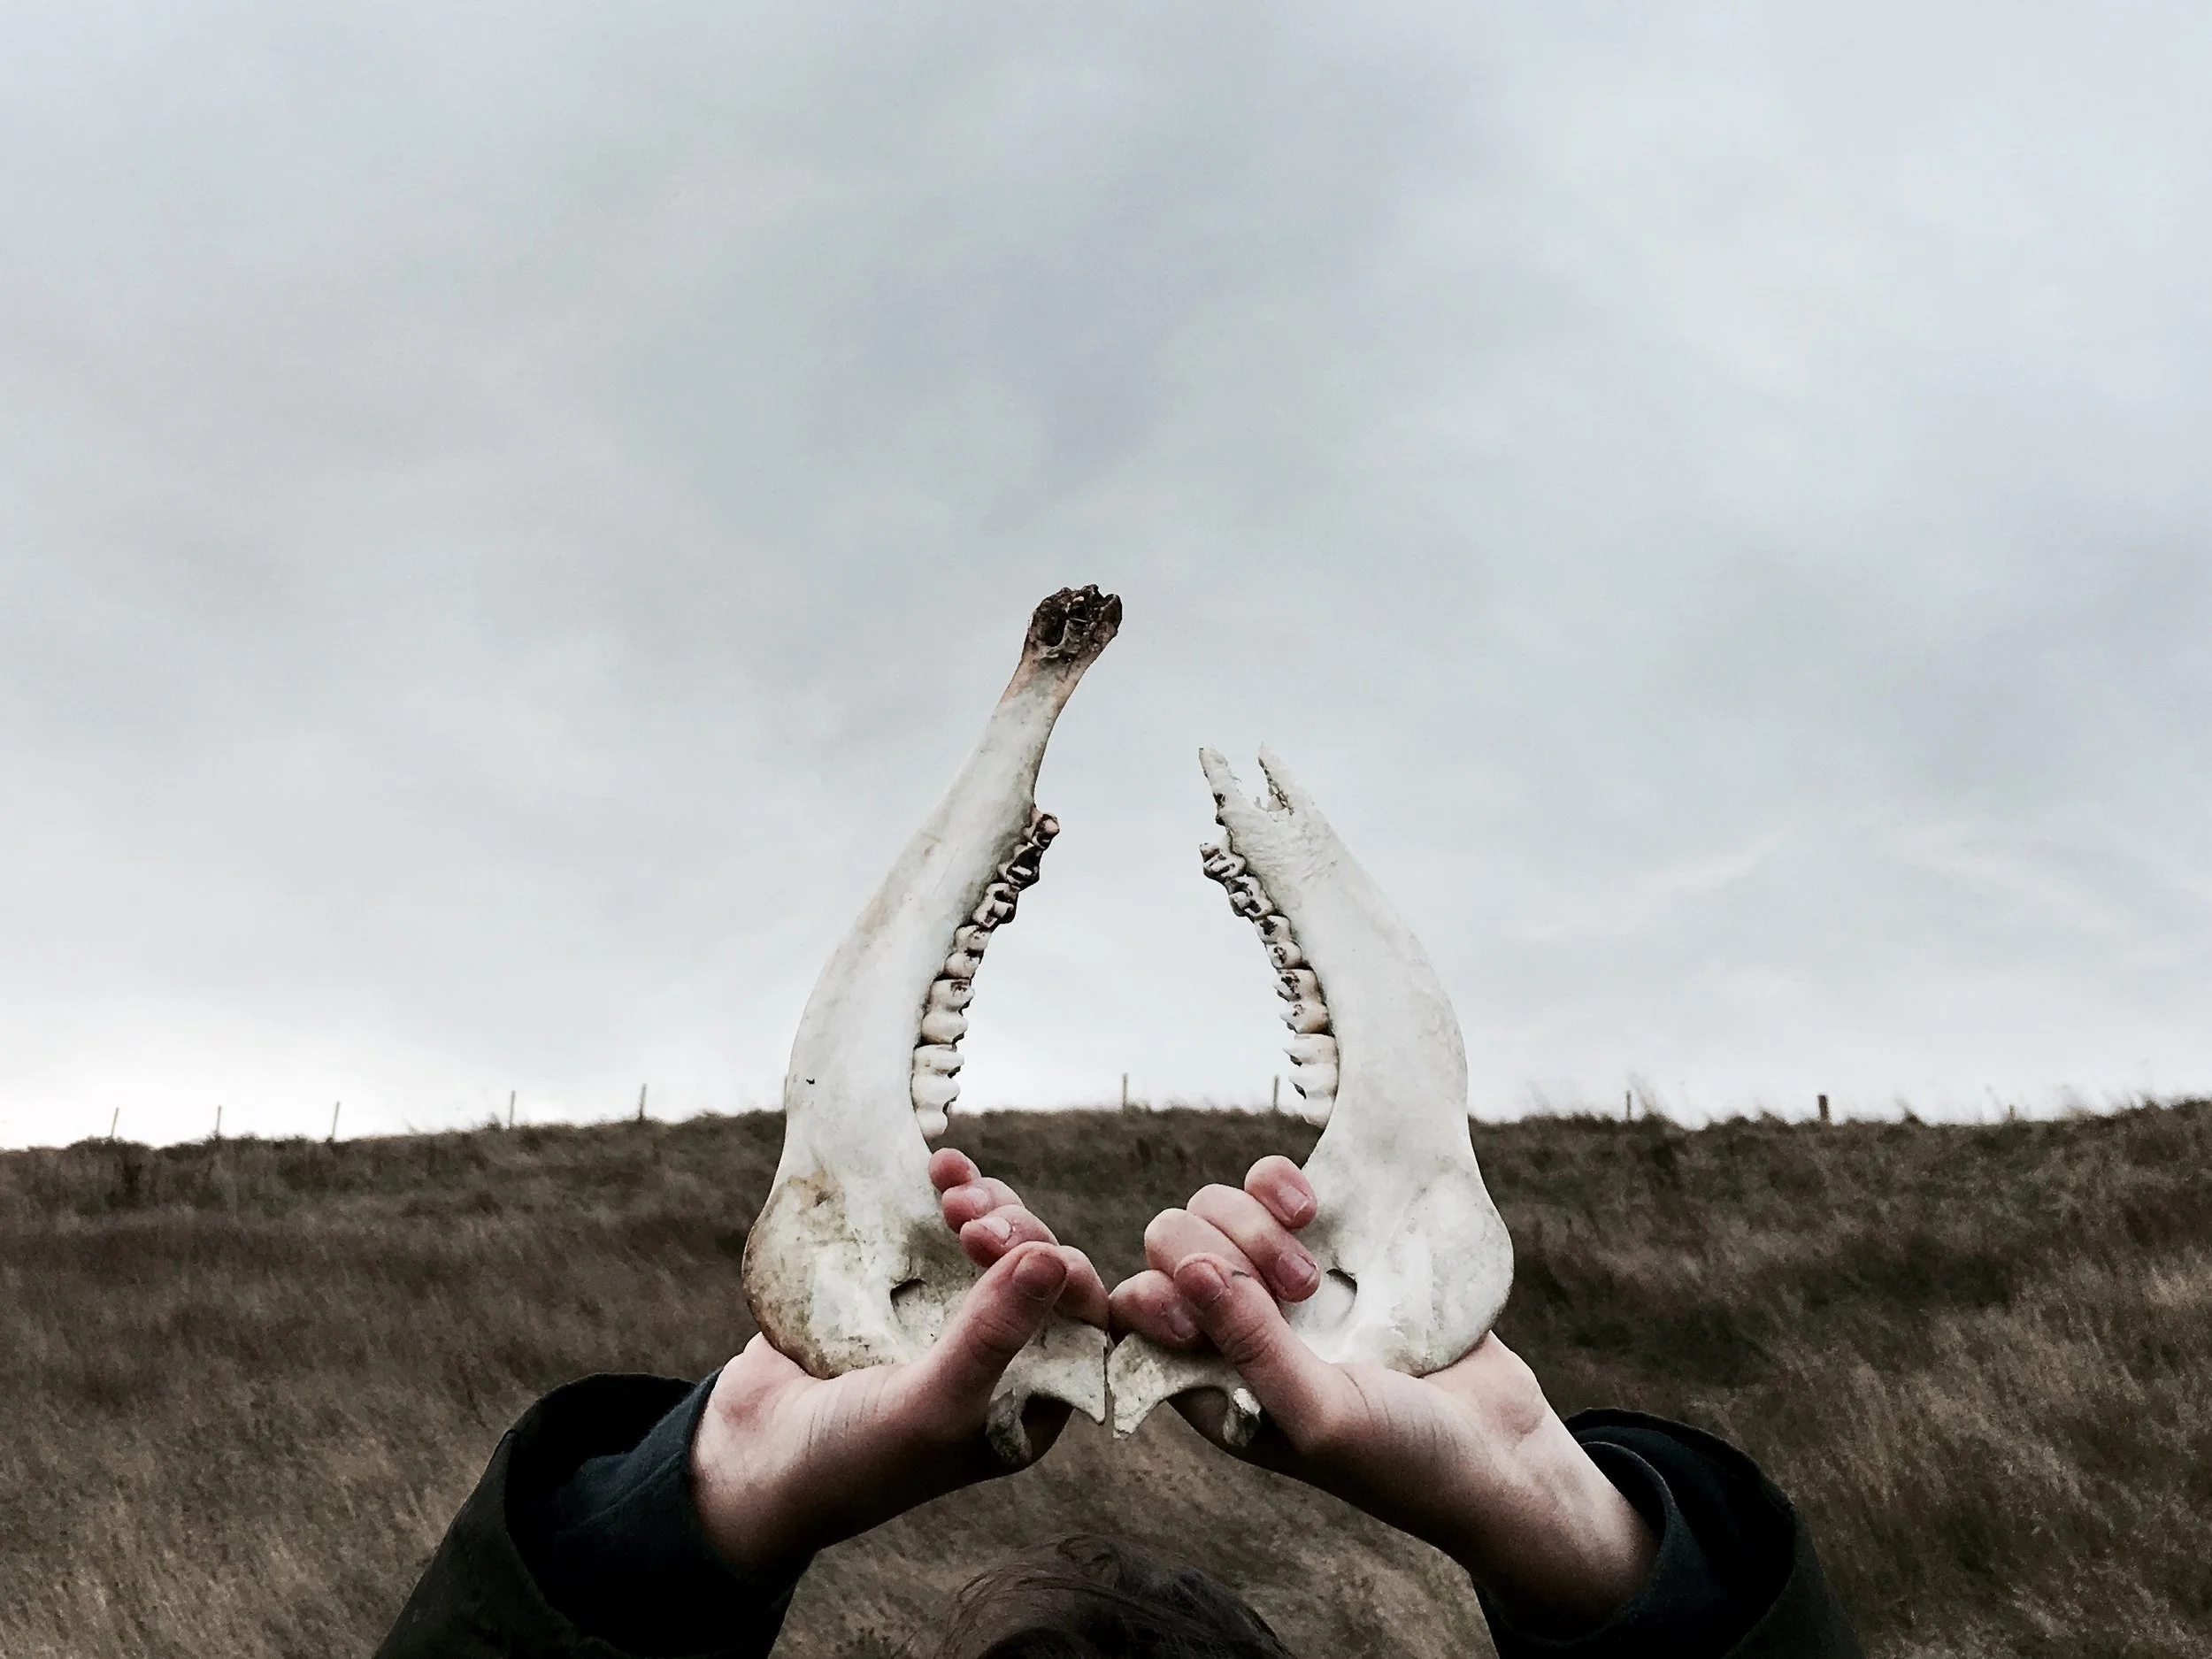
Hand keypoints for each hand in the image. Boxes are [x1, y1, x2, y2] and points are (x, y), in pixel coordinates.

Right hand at [692, 1149, 1106, 1572]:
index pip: (1082, 1323)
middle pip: (1039, 1267)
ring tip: (949, 1185)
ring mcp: (946, 1313)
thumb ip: (992, 1335)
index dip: (1065, 1274)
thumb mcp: (930, 1405)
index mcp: (1027, 1398)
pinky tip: (934, 1167)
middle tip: (968, 1219)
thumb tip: (1055, 1257)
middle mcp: (998, 1354)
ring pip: (992, 1236)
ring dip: (982, 1201)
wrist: (744, 1461)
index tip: (1019, 1247)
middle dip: (1016, 1228)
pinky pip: (937, 1226)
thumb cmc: (849, 1458)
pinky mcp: (899, 1283)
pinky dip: (942, 1193)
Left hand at [1109, 1157, 1656, 1634]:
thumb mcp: (1321, 1416)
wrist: (1504, 1450)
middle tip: (1293, 1292)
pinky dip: (1280, 1184)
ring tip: (1314, 1274)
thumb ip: (1251, 1344)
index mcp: (1206, 1384)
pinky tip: (1316, 1211)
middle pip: (1171, 1245)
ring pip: (1216, 1206)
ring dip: (1254, 1223)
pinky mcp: (1327, 1246)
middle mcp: (1231, 1330)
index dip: (1130, 1296)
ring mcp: (1278, 1285)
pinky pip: (1272, 1186)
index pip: (1129, 1318)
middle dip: (1216, 1249)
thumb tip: (1186, 1269)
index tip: (1151, 1292)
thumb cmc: (1405, 1460)